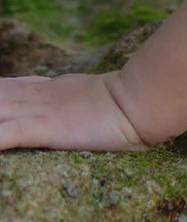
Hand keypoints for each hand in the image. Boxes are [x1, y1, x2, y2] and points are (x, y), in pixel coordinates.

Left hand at [0, 73, 147, 151]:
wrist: (138, 100)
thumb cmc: (120, 103)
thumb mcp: (82, 95)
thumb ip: (61, 97)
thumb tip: (54, 109)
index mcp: (41, 88)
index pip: (1, 87)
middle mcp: (32, 96)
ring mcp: (36, 110)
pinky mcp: (45, 127)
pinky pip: (7, 133)